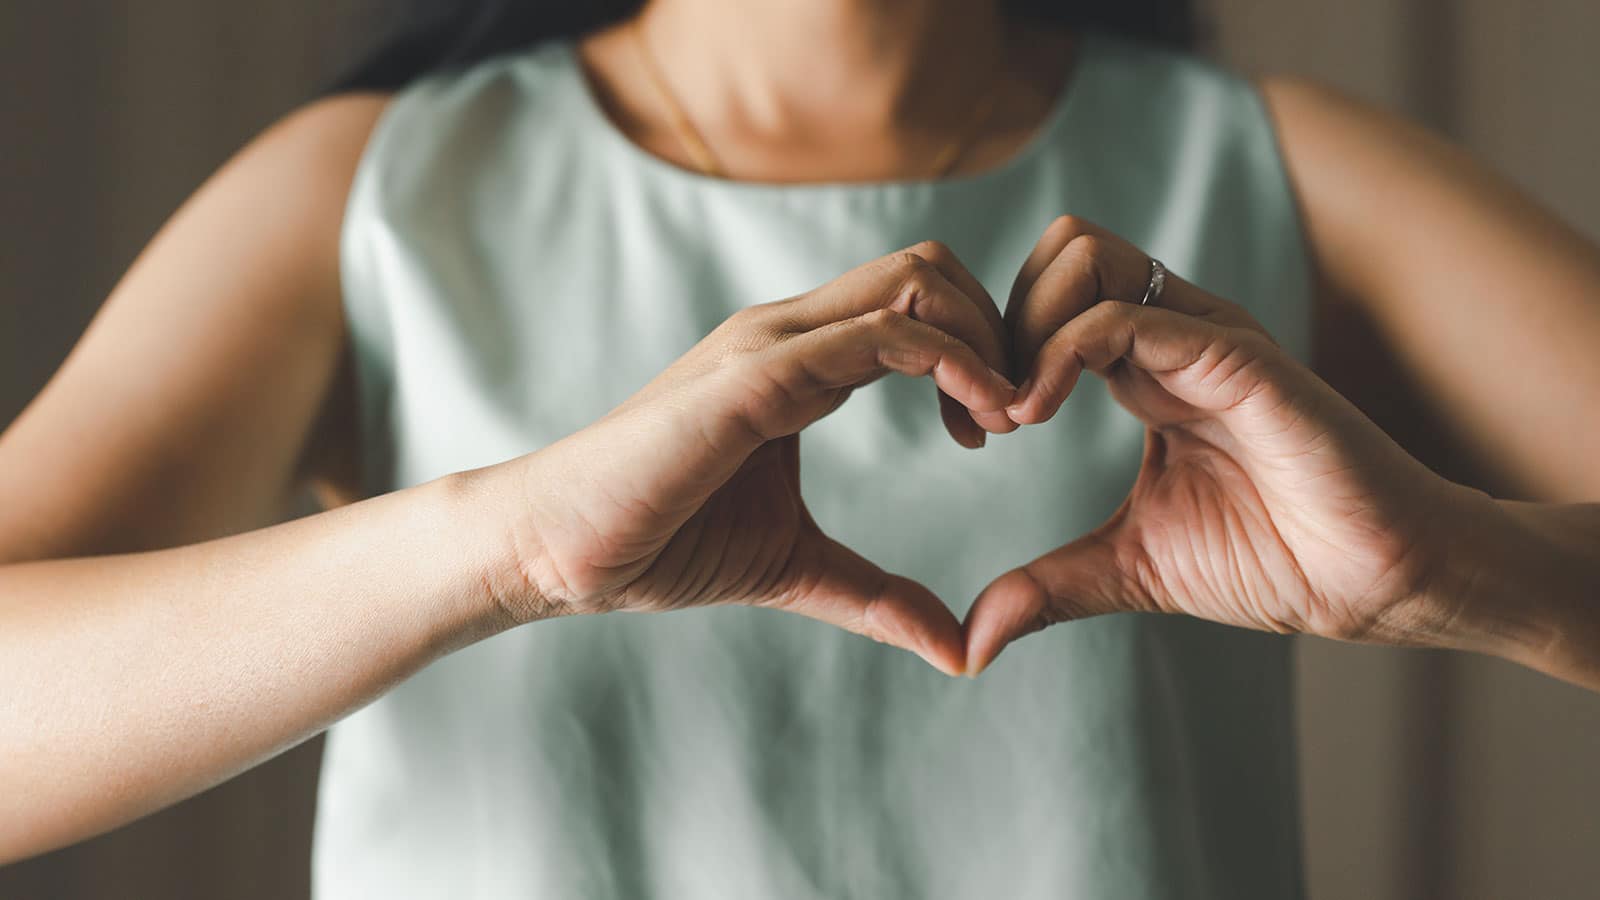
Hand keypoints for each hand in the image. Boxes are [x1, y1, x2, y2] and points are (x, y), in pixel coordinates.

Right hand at [505, 243, 1016, 675]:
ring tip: (1007, 419)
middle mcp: (789, 333)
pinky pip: (879, 333)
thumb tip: (957, 648)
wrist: (557, 551)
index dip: (977, 352)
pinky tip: (980, 424)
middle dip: (999, 328)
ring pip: (915, 280)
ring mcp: (770, 344)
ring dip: (987, 340)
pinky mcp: (756, 376)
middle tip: (1018, 415)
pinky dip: (950, 364)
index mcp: (798, 360)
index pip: (917, 302)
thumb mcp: (794, 567)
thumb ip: (875, 596)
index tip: (994, 429)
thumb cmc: (658, 545)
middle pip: (930, 268)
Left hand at [964, 217, 1476, 673]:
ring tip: (1014, 415)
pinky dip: (1058, 355)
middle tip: (986, 413)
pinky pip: (1124, 317)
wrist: (1376, 582)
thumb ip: (1050, 586)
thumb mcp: (1130, 569)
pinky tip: (1035, 416)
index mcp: (1146, 370)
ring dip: (1022, 326)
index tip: (971, 432)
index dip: (990, 352)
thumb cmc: (1275, 562)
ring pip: (1081, 255)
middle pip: (1058, 252)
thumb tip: (975, 640)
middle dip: (997, 320)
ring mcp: (1204, 336)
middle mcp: (1172, 336)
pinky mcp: (1235, 354)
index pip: (1047, 301)